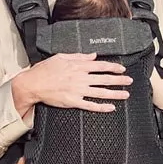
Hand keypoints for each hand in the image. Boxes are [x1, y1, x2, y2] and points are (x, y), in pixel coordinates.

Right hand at [12, 53, 132, 113]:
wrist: (33, 84)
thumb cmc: (45, 70)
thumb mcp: (62, 57)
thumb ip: (79, 56)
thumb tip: (93, 55)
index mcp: (78, 66)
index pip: (101, 66)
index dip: (114, 67)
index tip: (122, 69)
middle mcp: (80, 78)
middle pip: (104, 79)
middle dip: (119, 80)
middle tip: (129, 81)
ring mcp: (78, 91)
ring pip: (101, 92)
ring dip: (115, 93)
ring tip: (126, 94)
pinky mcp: (73, 102)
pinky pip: (91, 105)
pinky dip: (102, 107)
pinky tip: (111, 107)